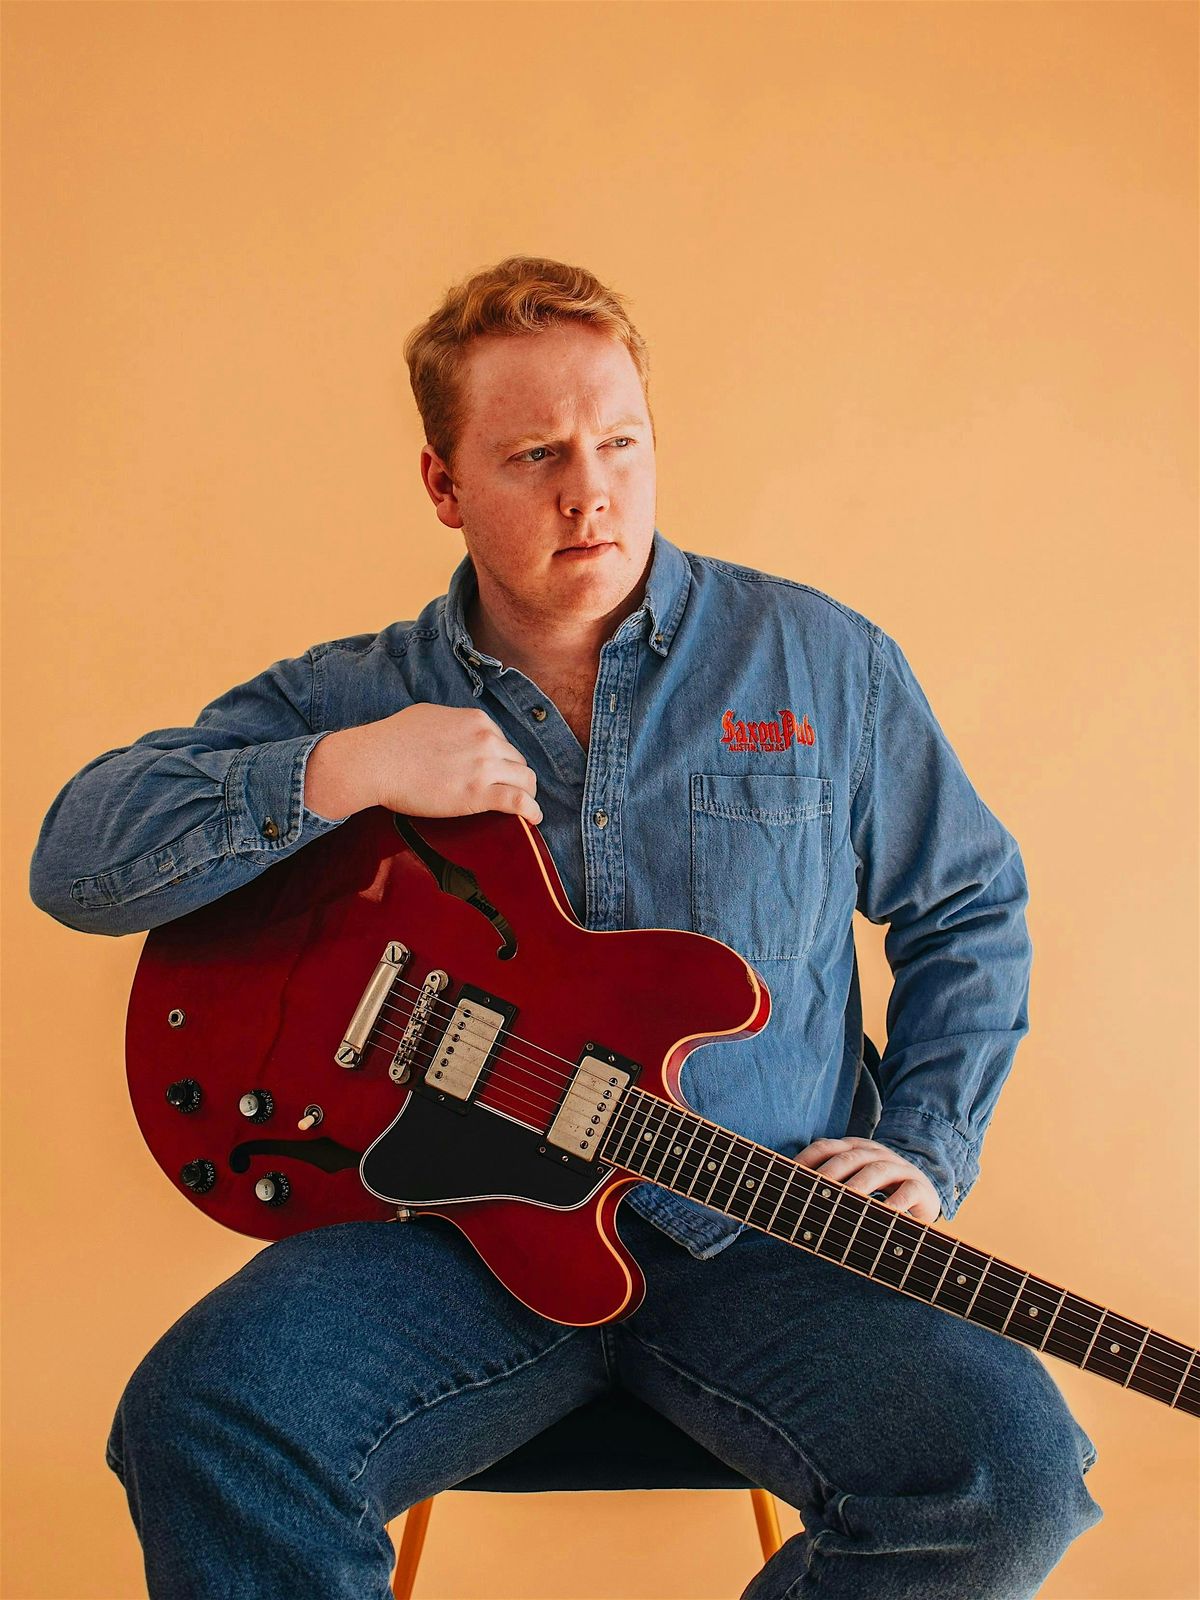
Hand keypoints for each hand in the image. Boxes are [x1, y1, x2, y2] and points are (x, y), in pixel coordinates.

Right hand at [305, 705, 542, 824]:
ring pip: (525, 781)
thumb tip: (460, 733)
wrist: (377, 761)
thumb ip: (455, 725)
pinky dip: (532, 811)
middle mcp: (487, 741)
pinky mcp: (478, 794)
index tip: (496, 773)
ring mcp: (484, 767)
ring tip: (525, 807)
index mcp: (478, 722)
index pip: (504, 742)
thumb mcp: (432, 716)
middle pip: (518, 762)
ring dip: (527, 794)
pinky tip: (534, 818)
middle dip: (515, 777)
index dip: (502, 760)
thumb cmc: (394, 739)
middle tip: (509, 791)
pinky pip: (519, 802)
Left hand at [793, 1136, 941, 1223]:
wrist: (922, 1191)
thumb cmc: (876, 1189)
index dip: (806, 1159)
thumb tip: (790, 1195)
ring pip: (877, 1170)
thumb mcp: (852, 1180)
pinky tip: (886, 1213)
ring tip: (846, 1200)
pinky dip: (897, 1202)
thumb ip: (828, 1181)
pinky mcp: (918, 1186)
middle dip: (830, 1172)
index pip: (825, 1147)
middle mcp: (874, 1153)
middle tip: (815, 1190)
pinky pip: (907, 1191)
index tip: (789, 1175)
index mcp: (853, 1149)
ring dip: (860, 1184)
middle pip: (849, 1157)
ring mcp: (897, 1167)